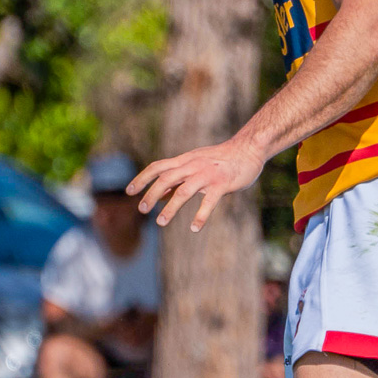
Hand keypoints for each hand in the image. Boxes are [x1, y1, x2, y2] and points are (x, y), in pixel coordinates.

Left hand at [128, 140, 264, 231]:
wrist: (249, 149)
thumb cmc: (220, 160)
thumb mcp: (195, 166)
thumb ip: (178, 179)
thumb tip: (159, 196)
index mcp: (185, 160)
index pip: (157, 167)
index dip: (142, 178)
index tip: (129, 191)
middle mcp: (193, 165)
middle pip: (166, 178)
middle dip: (151, 194)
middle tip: (141, 210)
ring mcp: (207, 174)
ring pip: (183, 191)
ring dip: (170, 208)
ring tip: (160, 222)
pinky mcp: (222, 184)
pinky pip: (209, 201)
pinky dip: (201, 215)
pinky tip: (194, 228)